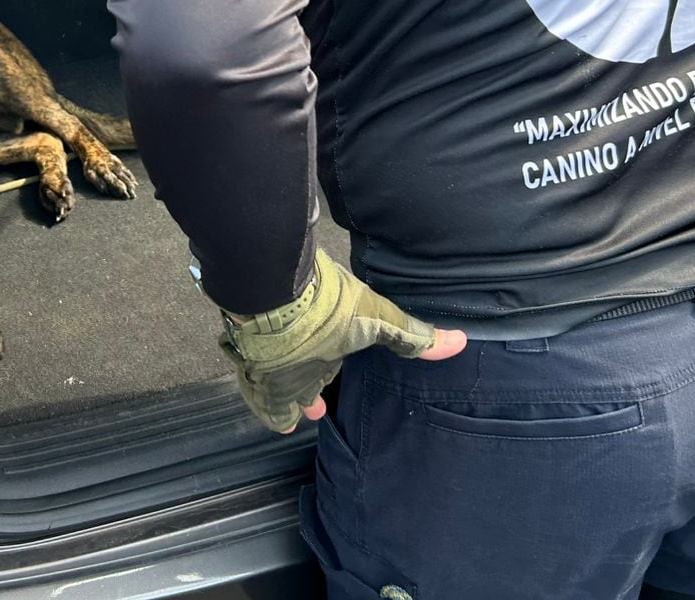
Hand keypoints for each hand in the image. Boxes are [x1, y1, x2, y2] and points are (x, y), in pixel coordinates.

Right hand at [219, 247, 466, 433]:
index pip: (293, 406)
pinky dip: (245, 340)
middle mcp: (274, 370)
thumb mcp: (375, 320)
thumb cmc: (324, 311)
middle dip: (285, 396)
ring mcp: (251, 346)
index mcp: (305, 376)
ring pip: (253, 368)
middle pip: (273, 391)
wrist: (271, 279)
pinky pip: (238, 339)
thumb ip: (410, 335)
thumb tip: (458, 344)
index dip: (298, 411)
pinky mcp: (236, 319)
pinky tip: (247, 328)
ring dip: (264, 373)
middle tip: (296, 402)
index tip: (307, 415)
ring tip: (268, 373)